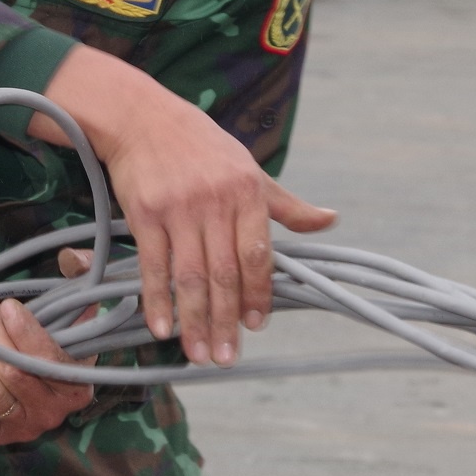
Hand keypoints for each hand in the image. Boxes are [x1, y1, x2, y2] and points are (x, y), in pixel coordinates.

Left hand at [0, 294, 96, 446]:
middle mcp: (54, 412)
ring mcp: (27, 427)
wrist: (47, 385)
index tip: (7, 306)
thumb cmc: (61, 344)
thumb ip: (80, 281)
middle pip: (15, 373)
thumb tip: (72, 257)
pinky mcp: (1, 436)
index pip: (48, 360)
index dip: (25, 332)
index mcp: (77, 385)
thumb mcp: (77, 313)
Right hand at [32, 46, 335, 366]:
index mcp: (247, 192)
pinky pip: (154, 266)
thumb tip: (330, 220)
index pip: (258, 254)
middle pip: (224, 273)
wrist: (145, 119)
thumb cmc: (203, 147)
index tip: (255, 325)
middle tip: (226, 356)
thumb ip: (286, 205)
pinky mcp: (145, 214)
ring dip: (194, 321)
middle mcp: (215, 202)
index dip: (258, 293)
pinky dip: (157, 301)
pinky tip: (162, 328)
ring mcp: (178, 209)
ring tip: (198, 353)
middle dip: (226, 320)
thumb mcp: (251, 170)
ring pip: (190, 276)